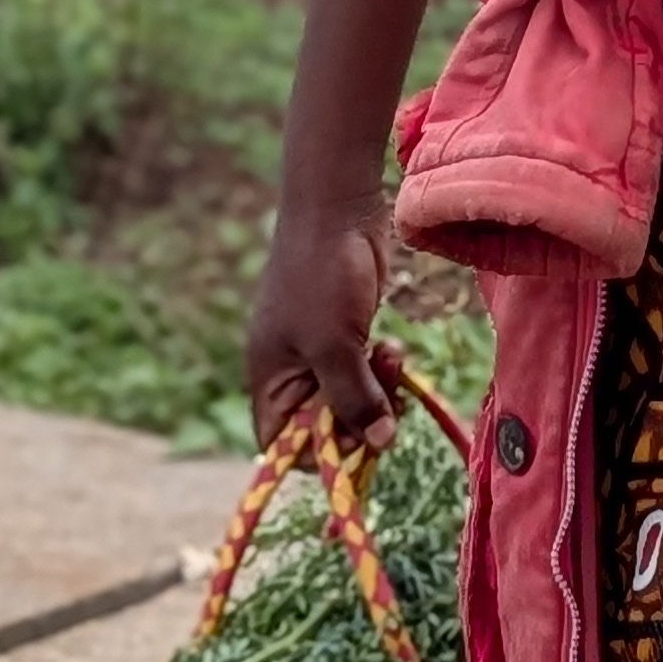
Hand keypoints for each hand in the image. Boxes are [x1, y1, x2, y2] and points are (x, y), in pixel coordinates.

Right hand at [244, 200, 404, 454]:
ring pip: (351, 397)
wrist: (339, 208)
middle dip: (358, 417)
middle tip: (389, 400)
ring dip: (377, 390)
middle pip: (323, 426)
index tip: (356, 443)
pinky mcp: (347, 332)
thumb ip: (353, 398)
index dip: (316, 453)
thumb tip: (379, 443)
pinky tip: (392, 347)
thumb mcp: (334, 345)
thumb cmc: (323, 276)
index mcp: (270, 379)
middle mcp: (291, 371)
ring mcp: (319, 350)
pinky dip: (381, 367)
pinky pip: (364, 370)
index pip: (281, 444)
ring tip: (390, 359)